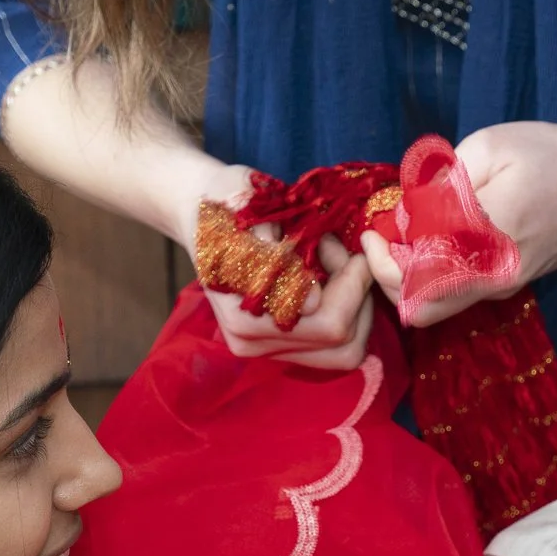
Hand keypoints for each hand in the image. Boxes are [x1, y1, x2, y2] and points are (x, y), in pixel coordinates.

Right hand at [182, 168, 375, 371]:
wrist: (199, 208)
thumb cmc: (225, 203)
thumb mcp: (250, 215)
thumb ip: (274, 256)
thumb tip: (311, 300)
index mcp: (244, 318)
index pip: (329, 322)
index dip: (352, 281)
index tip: (346, 244)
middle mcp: (253, 344)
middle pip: (343, 346)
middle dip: (357, 296)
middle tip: (346, 254)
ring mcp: (266, 349)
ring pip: (345, 351)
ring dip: (355, 305)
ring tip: (336, 265)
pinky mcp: (278, 345)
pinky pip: (334, 346)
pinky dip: (346, 311)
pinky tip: (331, 279)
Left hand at [360, 119, 556, 326]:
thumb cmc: (551, 155)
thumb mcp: (488, 148)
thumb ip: (439, 184)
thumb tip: (404, 215)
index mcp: (484, 239)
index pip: (413, 276)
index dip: (381, 258)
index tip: (373, 227)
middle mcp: (492, 275)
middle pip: (418, 306)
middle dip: (388, 277)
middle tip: (383, 237)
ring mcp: (502, 286)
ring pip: (437, 306)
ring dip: (409, 279)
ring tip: (405, 237)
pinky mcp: (508, 284)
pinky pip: (458, 293)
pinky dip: (433, 275)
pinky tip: (433, 239)